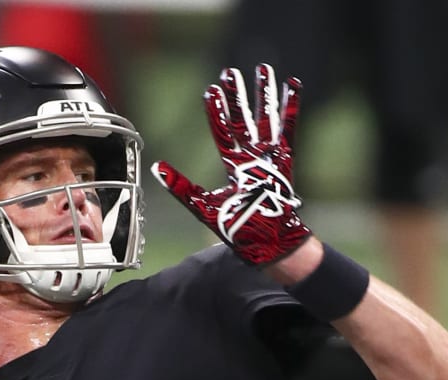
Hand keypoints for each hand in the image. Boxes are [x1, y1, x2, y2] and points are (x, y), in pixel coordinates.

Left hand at [152, 64, 310, 264]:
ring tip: (263, 69)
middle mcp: (250, 157)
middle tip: (230, 72)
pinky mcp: (285, 160)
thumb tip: (156, 167)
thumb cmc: (238, 229)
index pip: (222, 131)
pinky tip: (292, 85)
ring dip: (263, 94)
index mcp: (232, 165)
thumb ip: (181, 186)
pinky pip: (289, 128)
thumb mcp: (202, 206)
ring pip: (266, 117)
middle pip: (242, 118)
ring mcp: (269, 157)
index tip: (210, 90)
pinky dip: (290, 107)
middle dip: (237, 95)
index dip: (216, 111)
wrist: (267, 243)